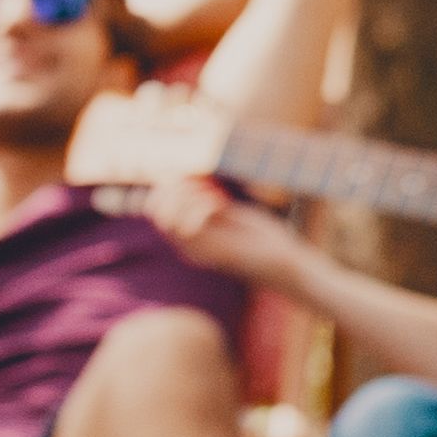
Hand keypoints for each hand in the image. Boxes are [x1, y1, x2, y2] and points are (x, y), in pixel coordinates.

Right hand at [148, 174, 314, 291]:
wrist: (283, 261)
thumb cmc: (261, 236)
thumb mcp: (231, 212)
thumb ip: (207, 201)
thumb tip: (190, 178)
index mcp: (188, 234)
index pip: (155, 207)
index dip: (166, 186)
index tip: (191, 176)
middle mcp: (186, 244)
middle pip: (154, 210)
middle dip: (174, 189)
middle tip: (202, 184)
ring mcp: (196, 250)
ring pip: (167, 219)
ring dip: (188, 198)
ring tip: (215, 196)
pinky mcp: (211, 254)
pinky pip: (190, 227)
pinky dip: (203, 207)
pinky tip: (222, 205)